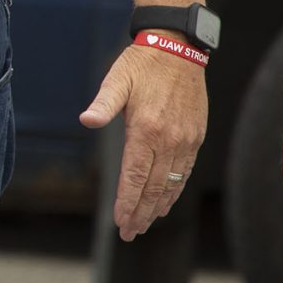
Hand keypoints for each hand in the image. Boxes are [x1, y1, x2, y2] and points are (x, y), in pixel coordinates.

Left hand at [79, 41, 206, 239]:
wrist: (179, 48)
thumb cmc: (141, 64)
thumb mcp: (117, 80)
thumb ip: (103, 104)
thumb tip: (86, 120)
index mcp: (146, 129)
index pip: (135, 176)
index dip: (128, 202)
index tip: (121, 223)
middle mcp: (169, 139)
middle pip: (154, 187)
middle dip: (141, 213)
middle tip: (130, 233)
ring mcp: (185, 140)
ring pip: (172, 183)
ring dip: (158, 206)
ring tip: (146, 224)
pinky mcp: (196, 136)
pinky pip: (185, 171)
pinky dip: (175, 190)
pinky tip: (166, 201)